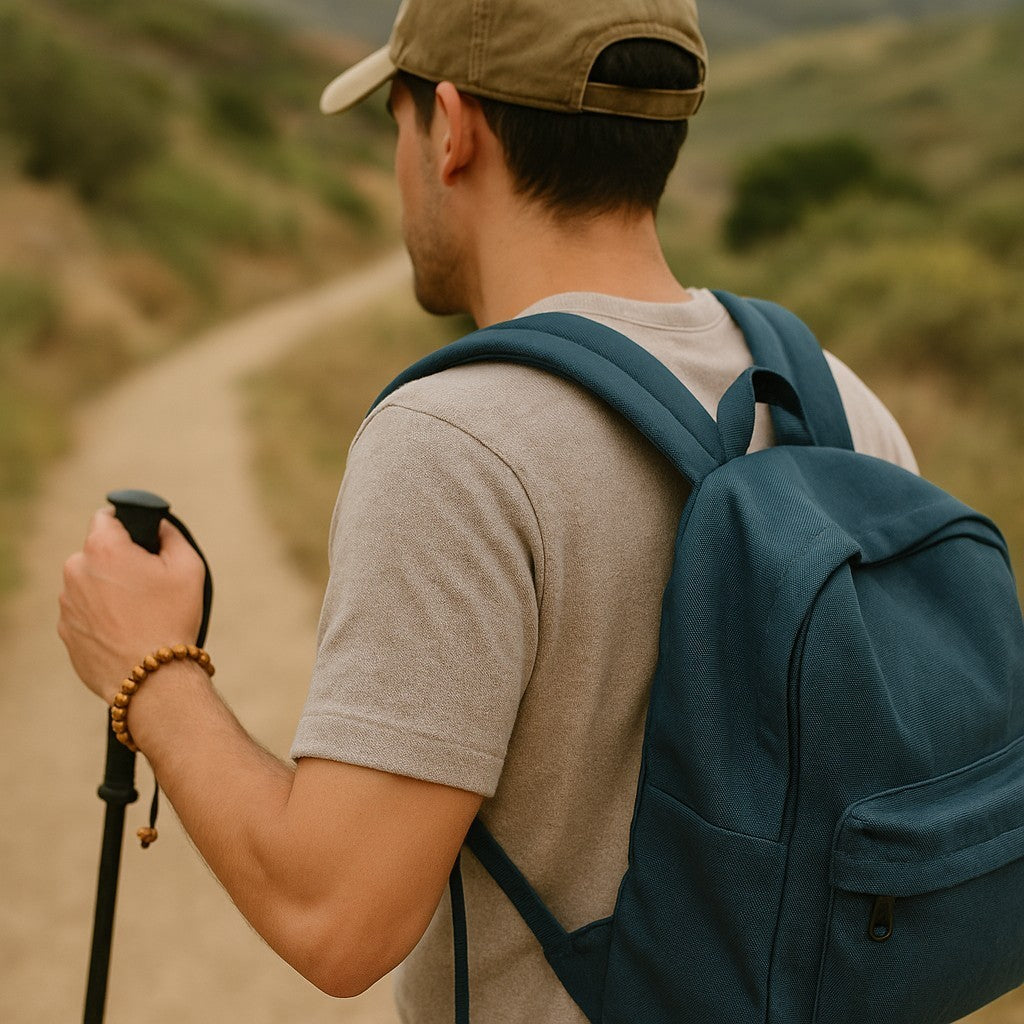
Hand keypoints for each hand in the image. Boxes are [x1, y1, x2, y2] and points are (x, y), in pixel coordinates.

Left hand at [59, 509, 204, 702]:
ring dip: (108, 589)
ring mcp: (66, 602)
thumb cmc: (171, 619)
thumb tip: (158, 526)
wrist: (152, 678)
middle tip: (148, 584)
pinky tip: (126, 630)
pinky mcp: (65, 630)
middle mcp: (76, 570)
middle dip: (118, 561)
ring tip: (138, 613)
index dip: (128, 526)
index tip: (143, 544)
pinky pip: (84, 611)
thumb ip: (171, 535)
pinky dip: (101, 615)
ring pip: (89, 582)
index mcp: (104, 549)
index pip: (106, 517)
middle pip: (97, 552)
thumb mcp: (188, 567)